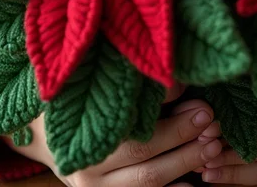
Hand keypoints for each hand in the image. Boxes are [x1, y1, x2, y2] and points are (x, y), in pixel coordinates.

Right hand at [5, 84, 223, 185]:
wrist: (43, 132)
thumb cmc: (75, 96)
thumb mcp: (97, 81)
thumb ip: (136, 82)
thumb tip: (179, 82)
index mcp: (83, 131)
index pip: (135, 129)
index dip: (173, 121)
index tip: (202, 104)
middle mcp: (88, 165)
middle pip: (144, 158)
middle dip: (184, 141)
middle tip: (213, 123)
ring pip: (148, 182)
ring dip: (184, 165)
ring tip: (212, 147)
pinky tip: (192, 184)